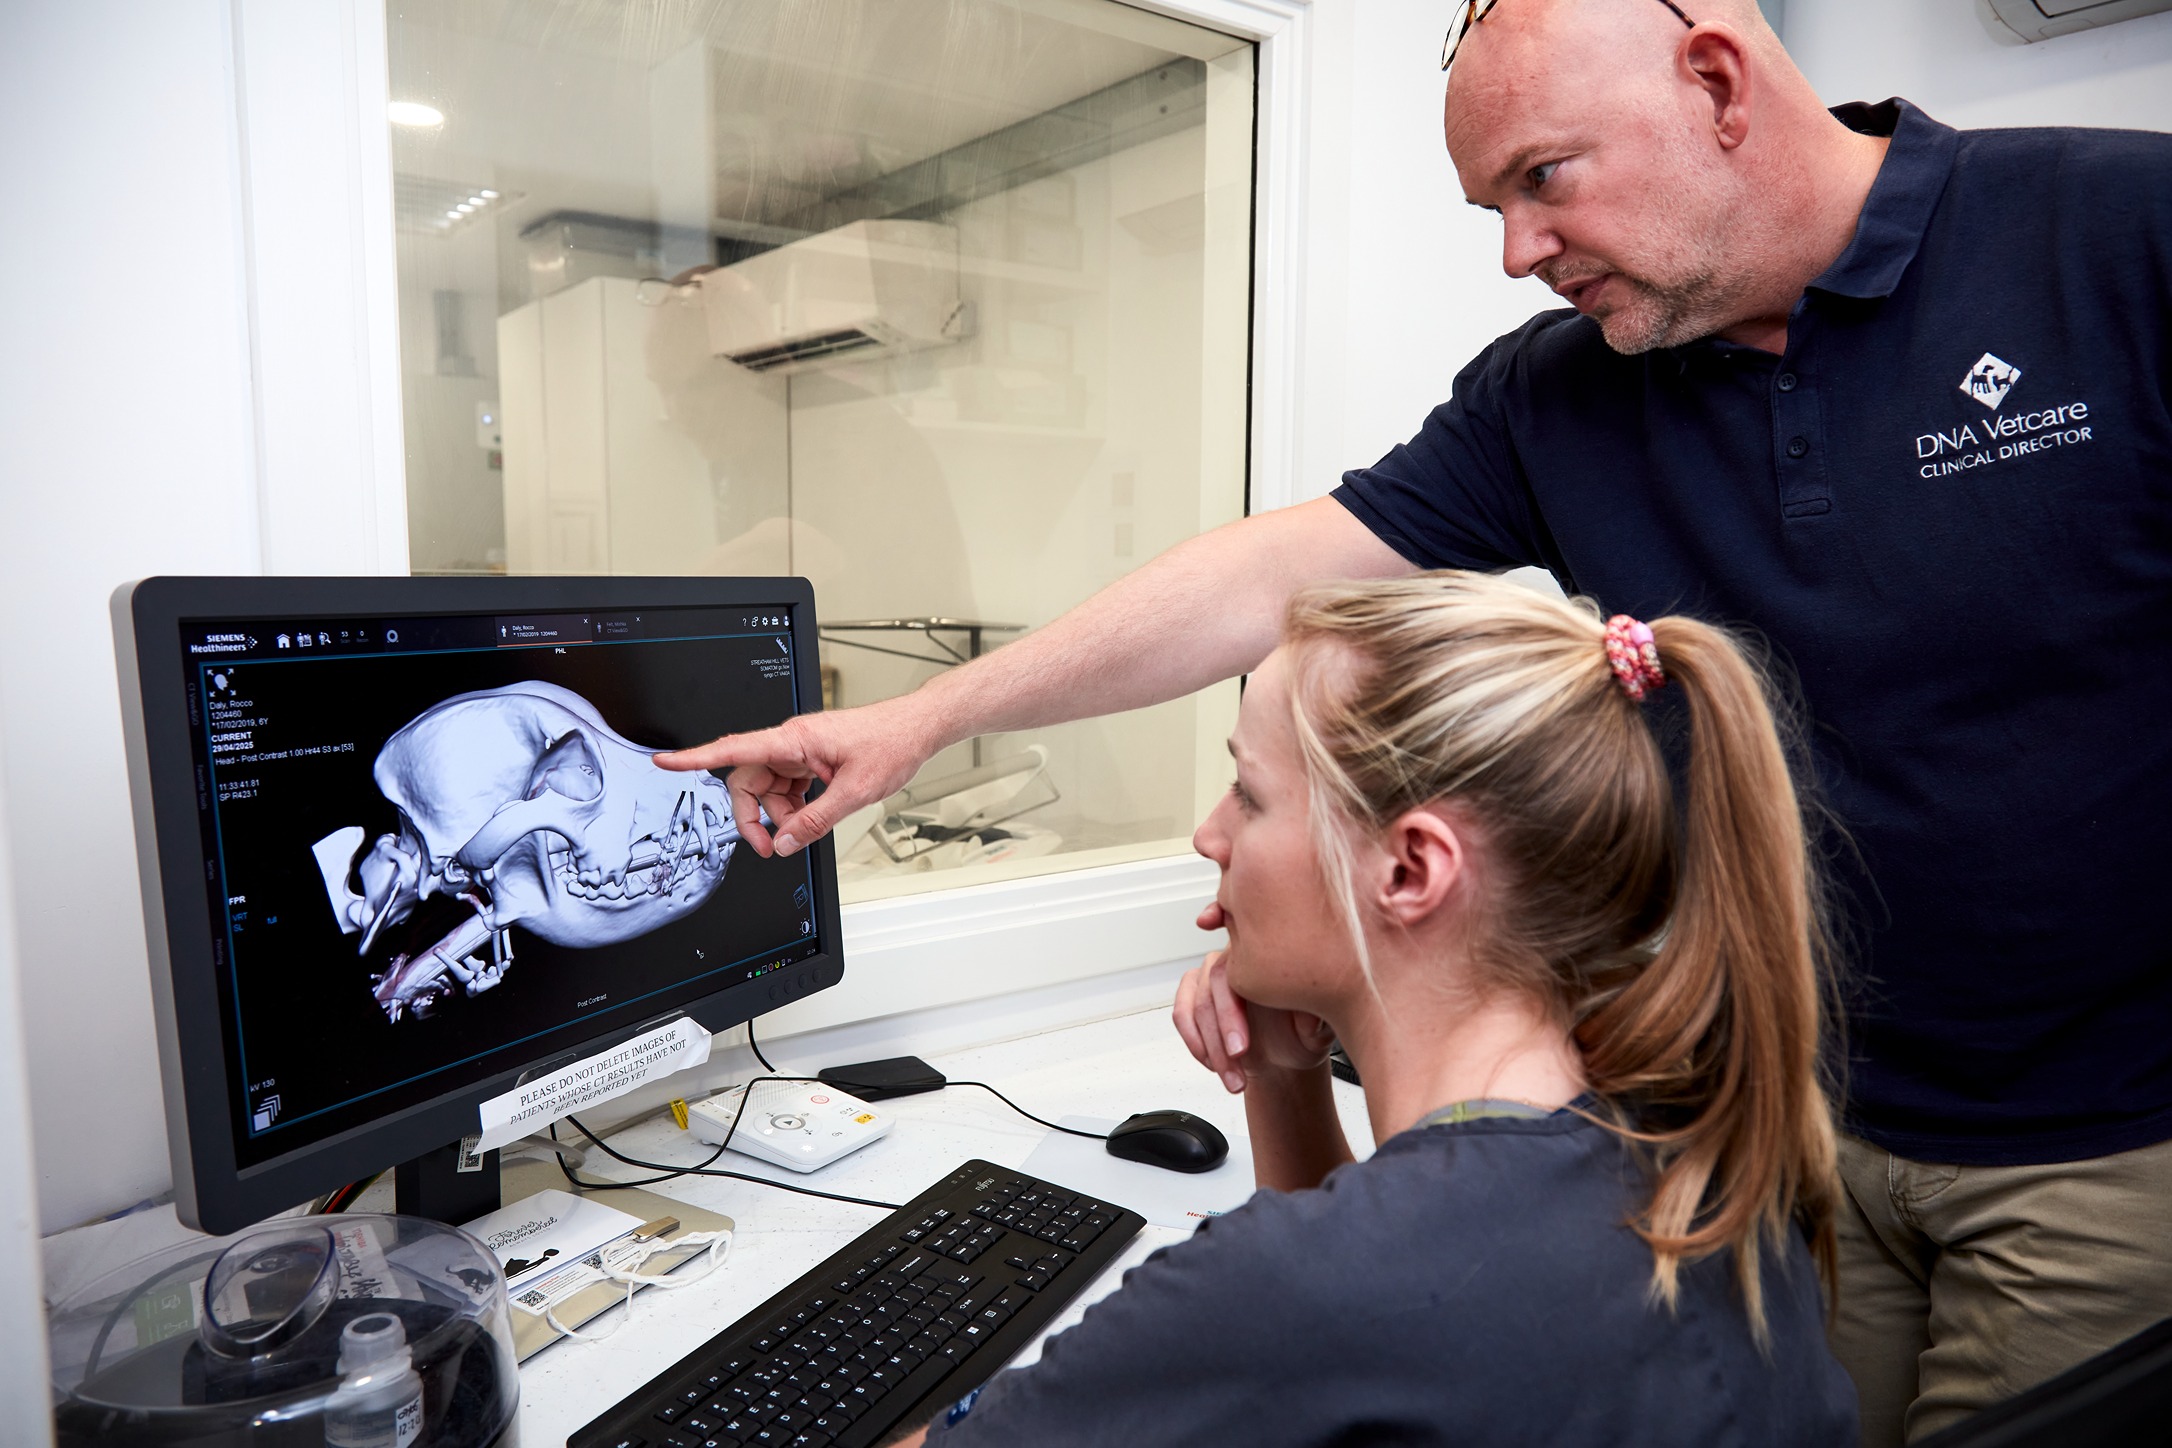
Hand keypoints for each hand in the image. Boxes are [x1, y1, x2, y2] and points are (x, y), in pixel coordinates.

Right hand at [654, 698, 935, 856]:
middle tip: (768, 847)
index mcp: (794, 739)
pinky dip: (793, 807)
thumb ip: (815, 822)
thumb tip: (784, 843)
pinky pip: (787, 787)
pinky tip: (811, 816)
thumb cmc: (891, 742)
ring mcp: (801, 752)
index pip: (733, 748)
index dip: (695, 757)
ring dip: (778, 815)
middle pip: (748, 781)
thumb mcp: (853, 792)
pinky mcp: (812, 760)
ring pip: (768, 788)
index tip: (666, 762)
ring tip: (803, 830)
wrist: (917, 728)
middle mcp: (792, 742)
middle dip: (752, 816)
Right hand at [1172, 933, 1336, 1094]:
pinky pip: (1182, 1015)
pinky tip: (1214, 1064)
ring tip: (1232, 1077)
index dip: (1232, 1011)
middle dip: (1222, 1032)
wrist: (1285, 1058)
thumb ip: (1313, 1021)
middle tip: (1237, 1060)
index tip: (1240, 1047)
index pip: (1238, 974)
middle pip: (1213, 989)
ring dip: (1209, 1047)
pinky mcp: (1194, 995)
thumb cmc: (1301, 1038)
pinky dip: (1196, 1044)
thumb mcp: (1318, 1033)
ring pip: (1195, 1007)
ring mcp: (1211, 977)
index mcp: (1266, 960)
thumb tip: (1306, 1014)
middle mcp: (1235, 961)